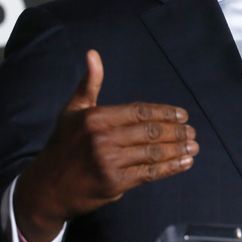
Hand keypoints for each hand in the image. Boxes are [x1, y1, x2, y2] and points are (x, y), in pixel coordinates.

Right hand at [13, 49, 198, 241]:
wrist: (47, 188)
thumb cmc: (63, 145)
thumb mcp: (73, 110)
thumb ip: (90, 83)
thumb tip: (92, 53)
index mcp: (96, 117)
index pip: (140, 111)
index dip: (165, 113)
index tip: (183, 116)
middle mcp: (103, 138)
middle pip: (151, 131)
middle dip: (176, 132)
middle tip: (193, 133)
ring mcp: (109, 162)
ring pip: (153, 153)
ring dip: (178, 150)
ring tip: (193, 147)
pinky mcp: (115, 183)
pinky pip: (149, 173)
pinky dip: (170, 168)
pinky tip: (184, 163)